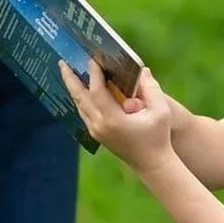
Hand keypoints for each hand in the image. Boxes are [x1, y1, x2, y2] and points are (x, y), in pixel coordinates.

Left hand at [60, 60, 174, 174]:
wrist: (152, 165)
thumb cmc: (158, 136)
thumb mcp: (160, 111)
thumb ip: (151, 89)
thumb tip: (142, 70)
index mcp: (113, 119)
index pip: (96, 91)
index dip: (93, 73)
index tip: (92, 57)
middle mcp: (100, 125)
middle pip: (80, 98)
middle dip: (70, 78)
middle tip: (62, 61)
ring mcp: (96, 131)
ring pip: (79, 106)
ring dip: (73, 87)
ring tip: (68, 71)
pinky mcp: (97, 135)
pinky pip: (83, 112)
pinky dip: (80, 98)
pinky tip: (81, 88)